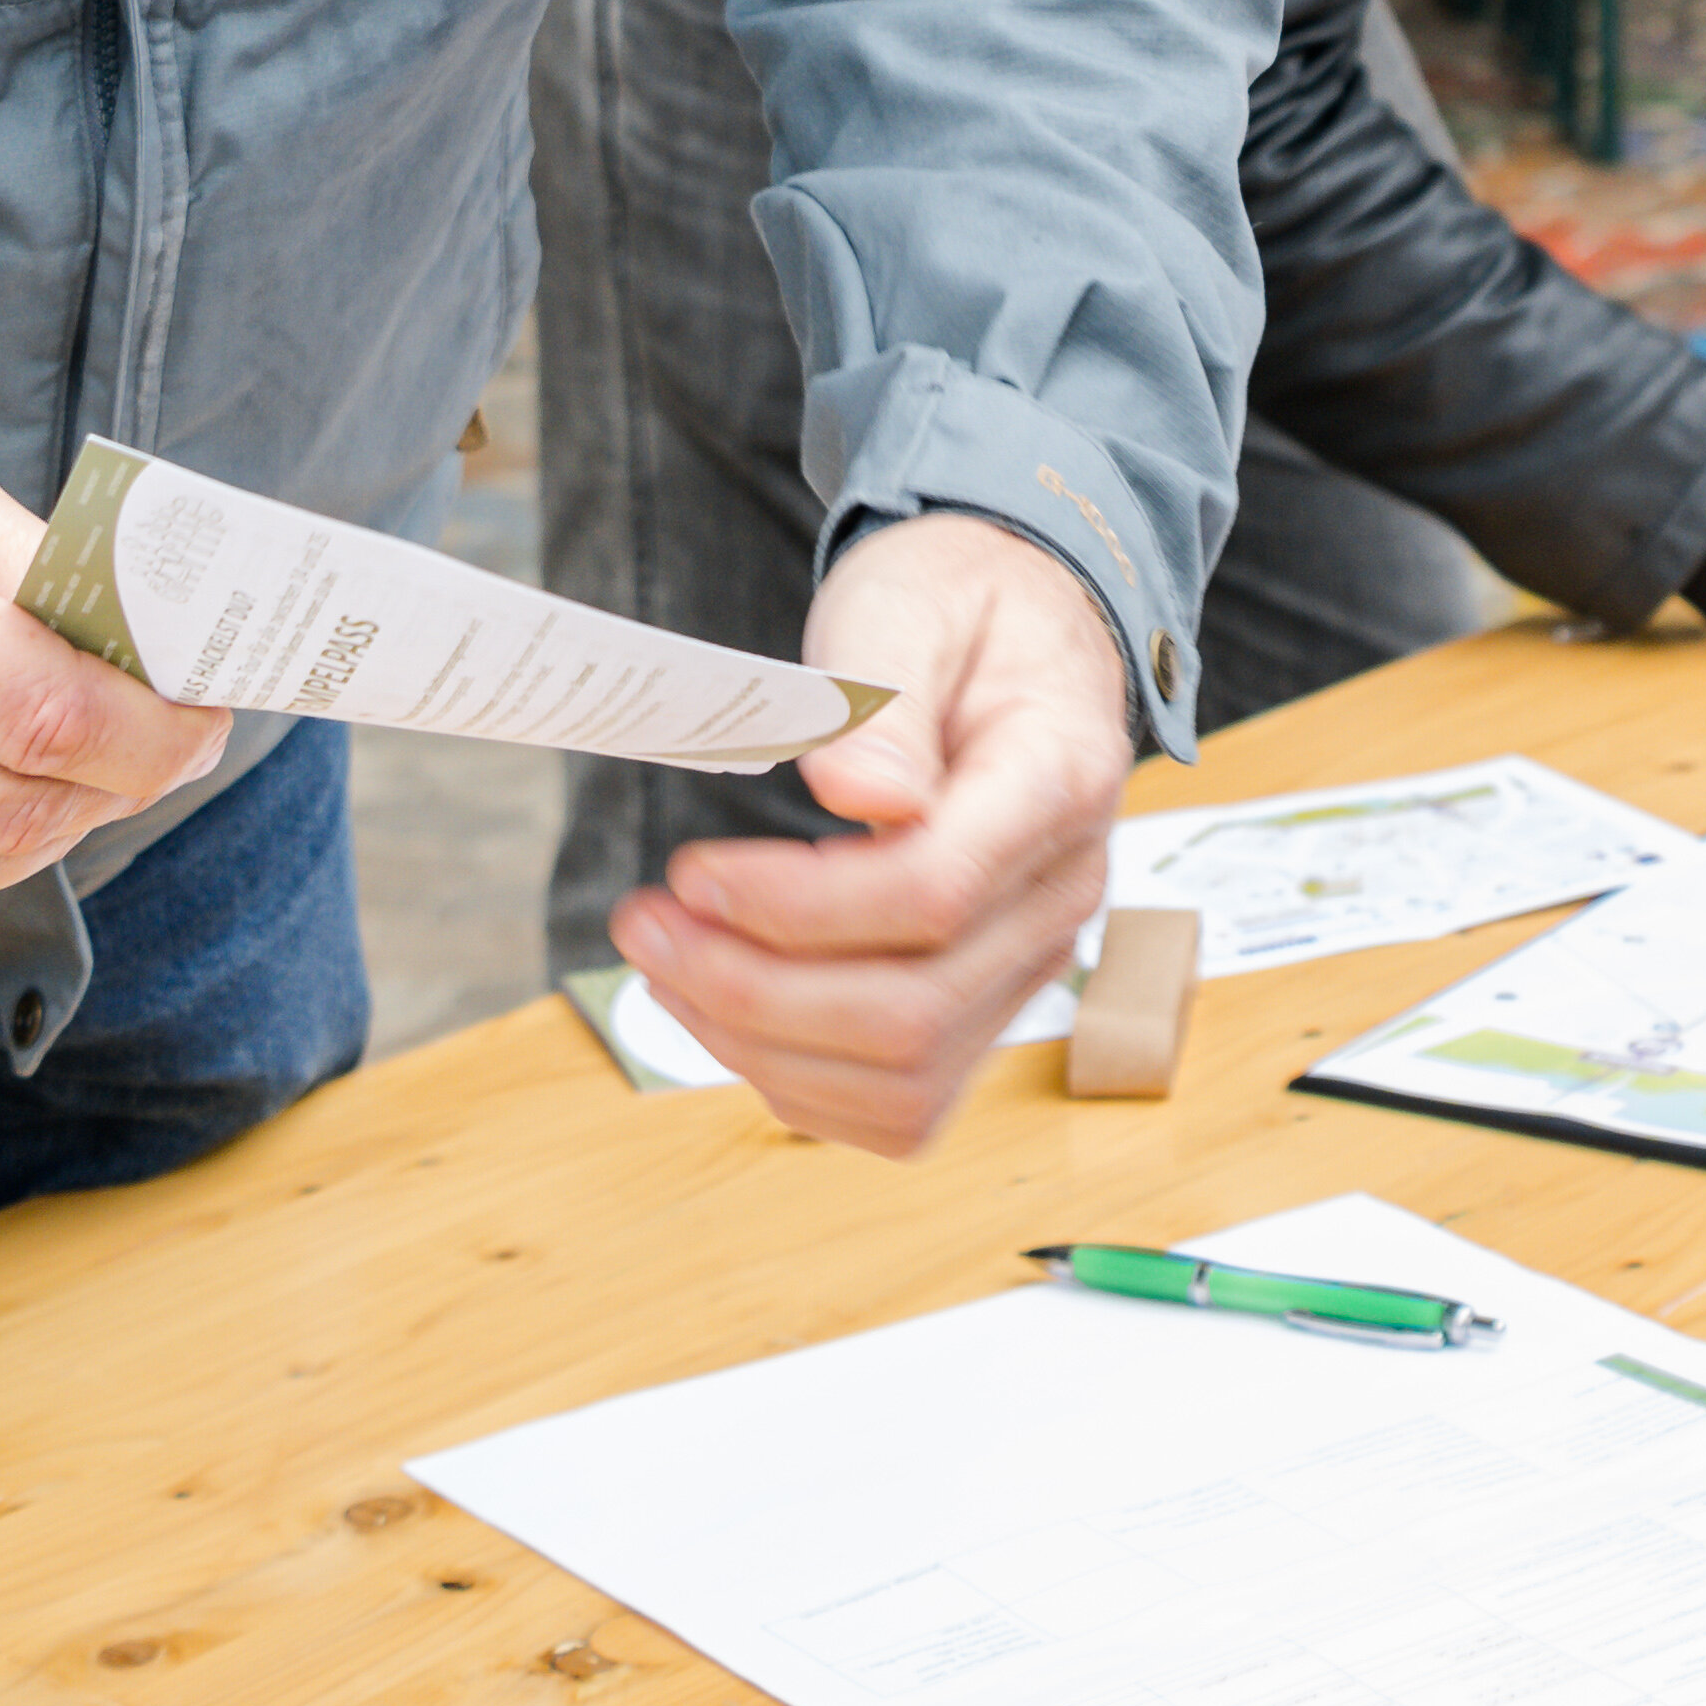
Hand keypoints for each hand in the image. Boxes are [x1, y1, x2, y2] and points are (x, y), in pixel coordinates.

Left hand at [616, 513, 1130, 1155]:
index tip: (693, 872)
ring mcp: (1030, 961)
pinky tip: (726, 1013)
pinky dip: (799, 1081)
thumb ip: (881, 696)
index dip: (796, 908)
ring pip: (902, 1081)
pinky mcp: (988, 1004)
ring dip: (759, 1047)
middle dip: (750, 992)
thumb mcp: (911, 602)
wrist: (1024, 629)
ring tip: (667, 965)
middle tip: (645, 924)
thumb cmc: (962, 607)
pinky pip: (904, 1102)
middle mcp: (1059, 895)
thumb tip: (858, 797)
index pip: (933, 892)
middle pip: (909, 1015)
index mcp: (1060, 781)